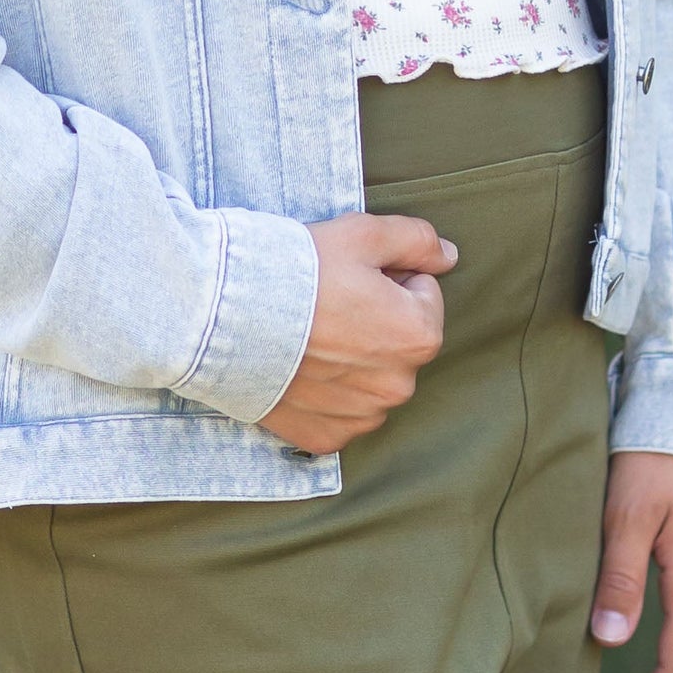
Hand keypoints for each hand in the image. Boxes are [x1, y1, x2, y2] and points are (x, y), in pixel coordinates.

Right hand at [260, 213, 457, 454]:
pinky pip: (340, 413)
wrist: (224, 316)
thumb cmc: (298, 271)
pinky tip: (298, 366)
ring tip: (309, 333)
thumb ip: (417, 241)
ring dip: (352, 359)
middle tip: (328, 301)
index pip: (423, 294)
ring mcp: (361, 417)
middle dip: (375, 320)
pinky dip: (324, 393)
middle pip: (398, 340)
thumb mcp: (362, 234)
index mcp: (419, 335)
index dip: (389, 277)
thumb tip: (448, 257)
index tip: (352, 275)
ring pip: (370, 378)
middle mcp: (398, 386)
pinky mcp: (325, 437)